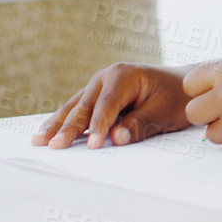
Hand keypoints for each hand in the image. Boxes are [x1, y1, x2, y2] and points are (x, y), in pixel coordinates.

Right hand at [30, 62, 192, 149]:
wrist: (182, 84)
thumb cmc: (176, 96)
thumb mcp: (165, 112)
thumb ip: (140, 124)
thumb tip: (115, 139)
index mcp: (124, 75)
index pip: (106, 105)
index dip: (98, 127)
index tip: (91, 146)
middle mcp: (106, 76)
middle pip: (84, 106)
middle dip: (68, 127)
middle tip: (53, 146)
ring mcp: (98, 84)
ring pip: (74, 107)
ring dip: (57, 124)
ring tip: (38, 140)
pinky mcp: (96, 95)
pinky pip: (77, 109)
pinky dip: (63, 121)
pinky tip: (47, 133)